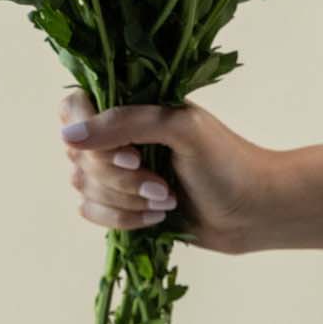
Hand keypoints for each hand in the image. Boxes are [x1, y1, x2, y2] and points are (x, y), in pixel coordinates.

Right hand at [59, 89, 275, 254]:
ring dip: (125, 200)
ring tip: (167, 200)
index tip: (128, 154)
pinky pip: (91, 212)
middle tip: (161, 183)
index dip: (86, 132)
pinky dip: (122, 219)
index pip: (74, 106)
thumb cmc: (226, 162)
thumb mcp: (180, 129)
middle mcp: (119, 135)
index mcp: (132, 105)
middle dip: (119, 178)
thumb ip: (124, 124)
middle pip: (78, 155)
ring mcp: (118, 171)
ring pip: (83, 186)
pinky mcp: (121, 204)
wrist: (254, 212)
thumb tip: (68, 136)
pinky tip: (157, 217)